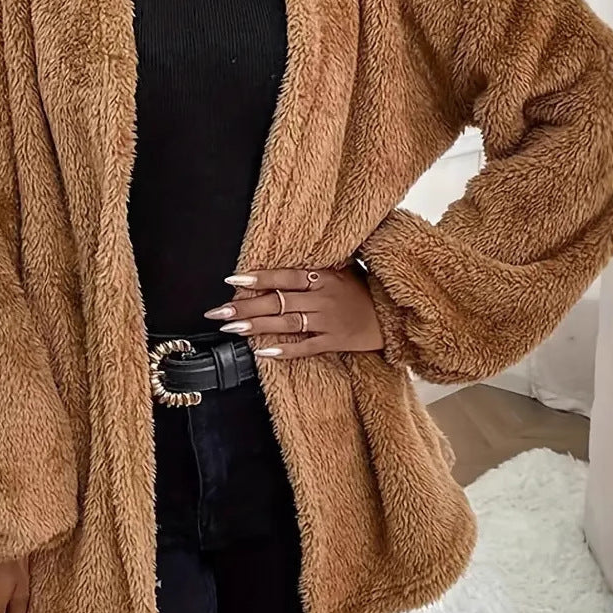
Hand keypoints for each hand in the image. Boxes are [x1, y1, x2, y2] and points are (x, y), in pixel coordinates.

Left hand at [204, 266, 383, 358]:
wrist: (394, 314)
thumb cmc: (364, 290)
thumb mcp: (344, 270)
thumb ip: (316, 267)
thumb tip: (287, 260)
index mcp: (322, 277)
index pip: (284, 276)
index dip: (258, 278)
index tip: (232, 279)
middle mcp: (322, 297)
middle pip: (278, 302)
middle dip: (245, 306)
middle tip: (217, 311)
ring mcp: (328, 320)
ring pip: (287, 323)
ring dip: (257, 326)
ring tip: (231, 328)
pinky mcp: (335, 341)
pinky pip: (307, 347)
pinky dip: (286, 350)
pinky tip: (263, 353)